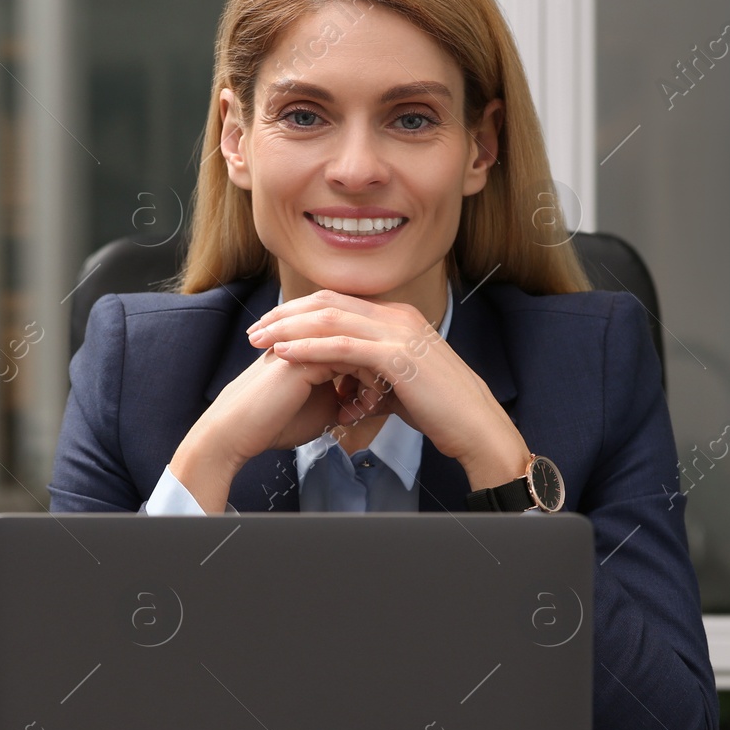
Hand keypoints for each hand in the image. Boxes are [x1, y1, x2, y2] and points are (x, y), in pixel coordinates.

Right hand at [197, 340, 387, 471]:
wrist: (239, 431)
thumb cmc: (276, 422)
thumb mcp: (322, 408)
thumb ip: (345, 396)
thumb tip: (370, 399)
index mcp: (315, 344)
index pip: (360, 344)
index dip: (377, 370)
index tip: (384, 399)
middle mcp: (311, 336)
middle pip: (364, 342)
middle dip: (383, 371)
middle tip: (388, 401)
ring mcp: (306, 341)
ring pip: (359, 348)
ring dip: (376, 377)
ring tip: (378, 406)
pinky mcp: (304, 355)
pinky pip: (348, 360)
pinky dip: (364, 383)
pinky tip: (369, 405)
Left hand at [245, 288, 529, 482]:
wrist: (475, 426)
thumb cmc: (441, 411)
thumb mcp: (399, 385)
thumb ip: (370, 378)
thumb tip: (344, 394)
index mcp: (398, 318)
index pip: (339, 303)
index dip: (300, 311)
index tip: (271, 325)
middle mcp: (397, 316)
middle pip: (328, 303)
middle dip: (286, 315)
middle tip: (254, 329)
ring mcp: (398, 333)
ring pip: (331, 320)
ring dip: (289, 328)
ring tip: (259, 339)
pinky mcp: (397, 357)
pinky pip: (343, 347)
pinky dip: (309, 348)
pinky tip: (284, 353)